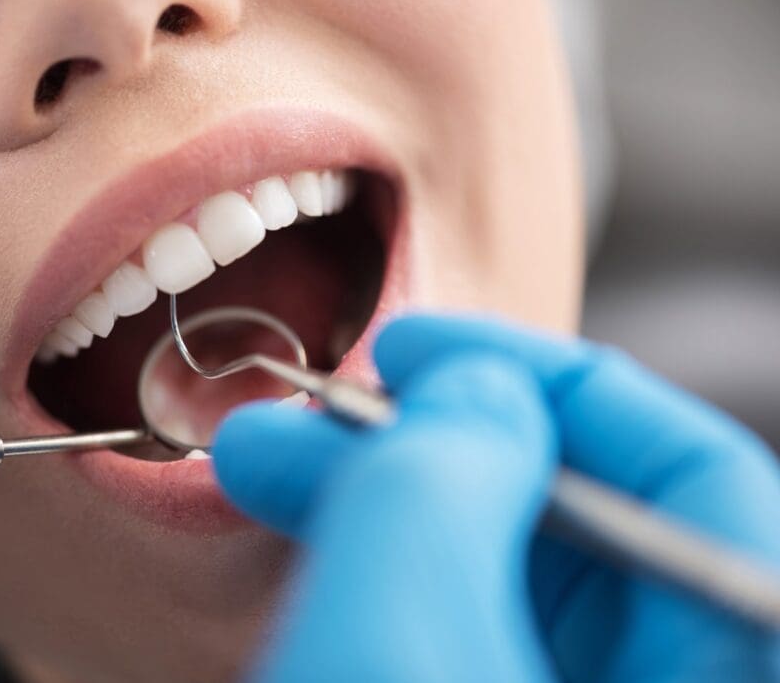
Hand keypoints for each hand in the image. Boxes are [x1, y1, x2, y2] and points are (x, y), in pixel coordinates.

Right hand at [213, 316, 779, 681]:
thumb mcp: (398, 641)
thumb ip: (444, 482)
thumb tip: (475, 389)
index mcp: (724, 673)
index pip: (695, 475)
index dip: (550, 379)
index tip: (416, 346)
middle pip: (590, 520)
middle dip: (435, 439)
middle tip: (312, 413)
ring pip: (513, 572)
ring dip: (391, 503)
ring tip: (271, 469)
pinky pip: (469, 625)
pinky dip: (390, 574)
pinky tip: (308, 541)